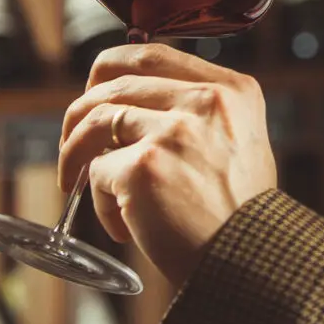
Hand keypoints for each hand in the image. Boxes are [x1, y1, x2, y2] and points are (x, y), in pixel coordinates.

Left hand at [58, 43, 276, 286]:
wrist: (252, 269)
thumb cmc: (237, 215)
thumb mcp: (238, 143)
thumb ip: (194, 112)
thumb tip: (122, 102)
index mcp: (231, 90)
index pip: (150, 54)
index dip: (109, 72)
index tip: (93, 94)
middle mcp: (206, 102)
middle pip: (113, 82)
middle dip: (79, 110)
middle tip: (71, 140)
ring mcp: (174, 132)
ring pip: (94, 121)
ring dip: (73, 152)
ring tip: (73, 179)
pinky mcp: (144, 168)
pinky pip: (95, 172)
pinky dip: (97, 201)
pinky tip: (120, 226)